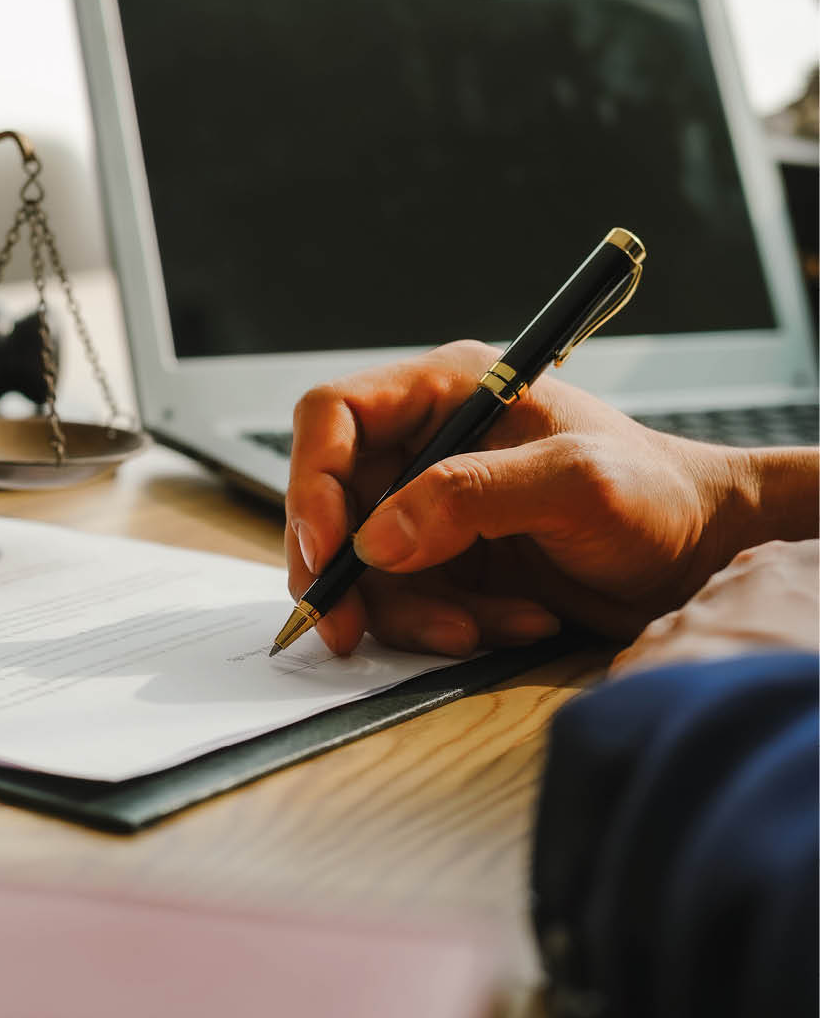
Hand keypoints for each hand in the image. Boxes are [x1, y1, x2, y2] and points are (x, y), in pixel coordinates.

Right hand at [285, 340, 815, 657]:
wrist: (705, 558)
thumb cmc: (660, 495)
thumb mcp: (575, 482)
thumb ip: (474, 497)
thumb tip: (380, 537)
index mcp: (451, 389)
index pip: (335, 416)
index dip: (312, 480)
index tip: (325, 550)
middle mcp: (432, 442)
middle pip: (335, 501)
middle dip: (344, 571)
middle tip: (348, 628)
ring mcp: (437, 506)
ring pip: (367, 565)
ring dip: (414, 610)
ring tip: (484, 626)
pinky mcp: (451, 561)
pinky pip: (409, 601)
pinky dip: (449, 624)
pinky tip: (516, 620)